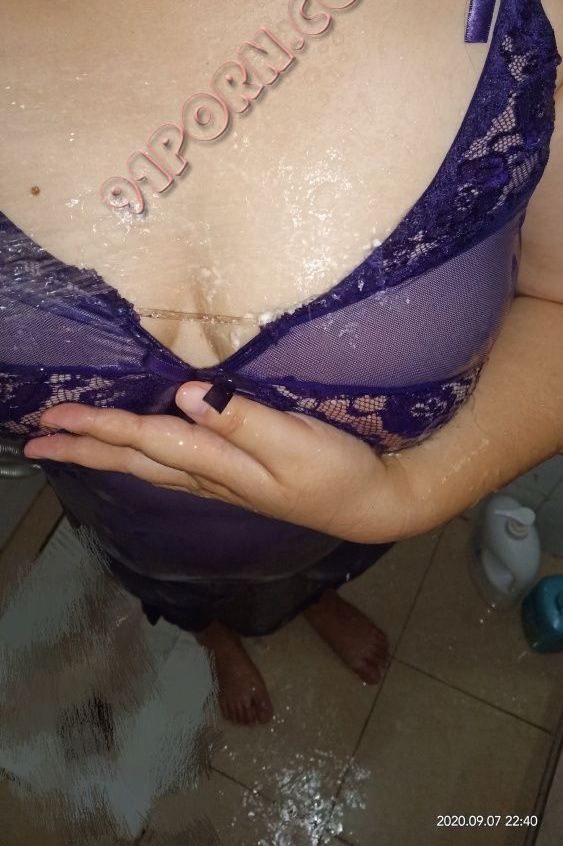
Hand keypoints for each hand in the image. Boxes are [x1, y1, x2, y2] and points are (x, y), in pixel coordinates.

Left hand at [23, 381, 407, 542]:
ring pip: (149, 467)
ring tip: (70, 447)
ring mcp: (221, 482)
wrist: (370, 504)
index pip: (146, 441)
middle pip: (135, 461)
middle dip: (84, 451)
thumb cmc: (339, 471)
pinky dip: (139, 457)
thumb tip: (187, 396)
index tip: (54, 418)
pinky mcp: (235, 479)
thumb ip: (244, 420)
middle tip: (35, 442)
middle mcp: (210, 477)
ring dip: (105, 456)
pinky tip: (136, 453)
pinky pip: (169, 467)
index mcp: (220, 465)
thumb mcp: (298, 444)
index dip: (99, 427)